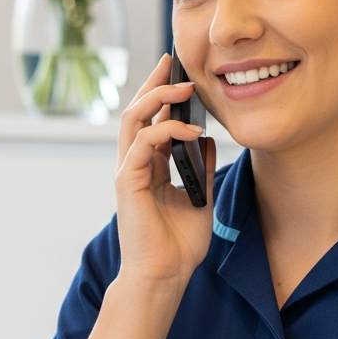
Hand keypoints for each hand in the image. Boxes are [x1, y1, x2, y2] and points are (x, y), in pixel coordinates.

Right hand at [114, 54, 216, 297]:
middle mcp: (135, 165)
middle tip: (173, 61)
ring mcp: (128, 172)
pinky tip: (190, 129)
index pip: (152, 121)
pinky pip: (143, 144)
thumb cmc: (179, 246)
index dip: (162, 95)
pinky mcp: (127, 182)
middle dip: (154, 83)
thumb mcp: (201, 199)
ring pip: (132, 119)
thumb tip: (210, 141)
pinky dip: (165, 130)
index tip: (180, 73)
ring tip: (183, 87)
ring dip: (157, 98)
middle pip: (136, 111)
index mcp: (149, 168)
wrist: (165, 277)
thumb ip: (202, 169)